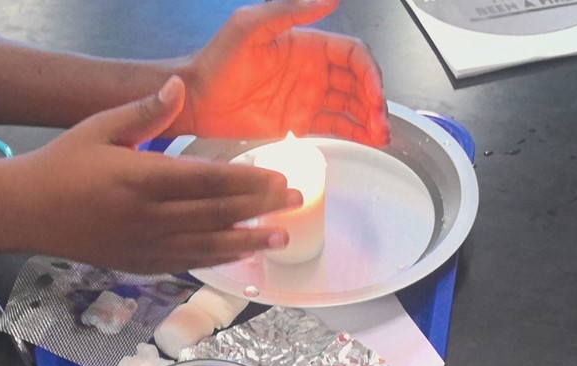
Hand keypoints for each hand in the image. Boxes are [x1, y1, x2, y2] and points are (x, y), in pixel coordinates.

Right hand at [11, 76, 300, 273]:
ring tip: (282, 236)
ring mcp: (144, 245)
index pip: (206, 181)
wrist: (26, 211)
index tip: (277, 177)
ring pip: (207, 244)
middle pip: (215, 213)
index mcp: (140, 178)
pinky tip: (242, 255)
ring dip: (248, 240)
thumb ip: (145, 111)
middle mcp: (147, 217)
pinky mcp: (139, 265)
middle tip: (295, 201)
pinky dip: (218, 259)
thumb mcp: (101, 127)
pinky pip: (187, 262)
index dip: (246, 181)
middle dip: (259, 208)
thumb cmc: (64, 163)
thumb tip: (179, 86)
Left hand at [175, 0, 389, 145]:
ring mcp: (309, 98)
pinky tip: (369, 141)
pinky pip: (335, 126)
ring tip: (380, 137)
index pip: (352, 55)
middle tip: (380, 122)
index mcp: (308, 45)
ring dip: (370, 119)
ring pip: (352, 106)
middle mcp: (314, 71)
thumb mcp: (250, 27)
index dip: (369, 72)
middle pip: (358, 82)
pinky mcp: (300, 123)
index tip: (373, 94)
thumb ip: (289, 11)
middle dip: (375, 100)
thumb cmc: (218, 61)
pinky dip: (355, 133)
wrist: (196, 100)